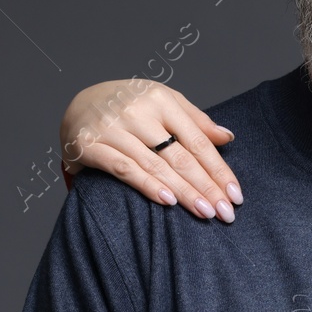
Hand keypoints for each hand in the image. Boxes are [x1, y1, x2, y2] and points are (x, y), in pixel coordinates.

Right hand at [60, 79, 242, 221]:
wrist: (76, 104)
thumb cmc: (129, 105)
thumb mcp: (163, 102)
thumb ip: (195, 120)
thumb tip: (227, 137)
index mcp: (161, 99)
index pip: (197, 140)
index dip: (218, 169)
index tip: (235, 194)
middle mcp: (138, 111)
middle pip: (180, 155)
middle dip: (206, 186)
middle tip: (225, 212)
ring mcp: (113, 128)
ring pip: (156, 165)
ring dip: (183, 192)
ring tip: (204, 212)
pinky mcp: (89, 145)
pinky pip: (124, 169)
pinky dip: (147, 185)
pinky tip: (168, 202)